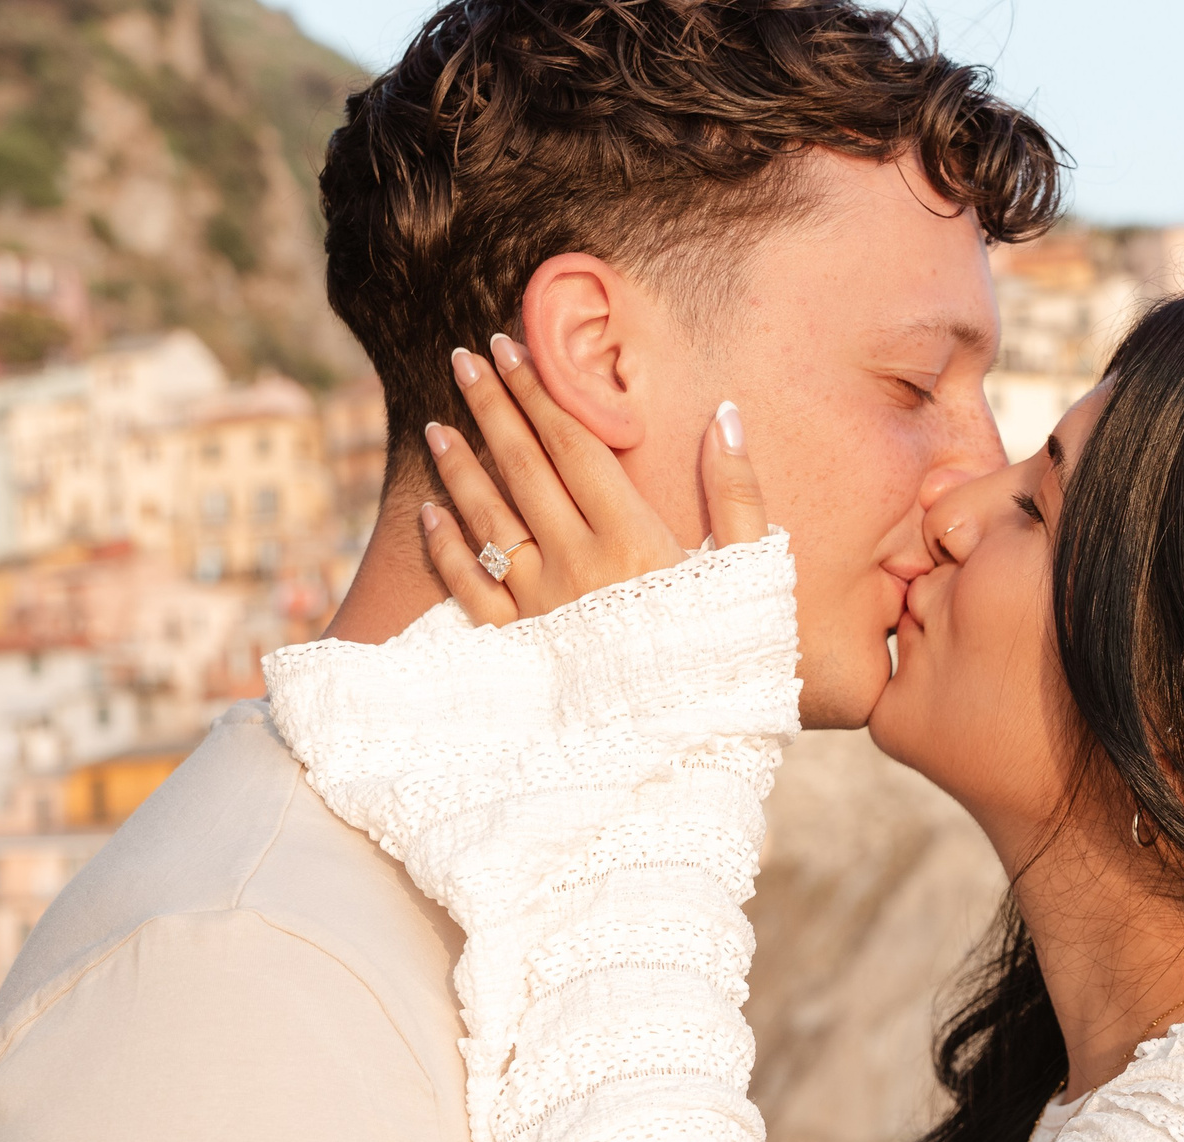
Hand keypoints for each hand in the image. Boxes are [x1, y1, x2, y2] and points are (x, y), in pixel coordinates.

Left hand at [418, 333, 767, 623]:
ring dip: (459, 468)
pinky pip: (472, 591)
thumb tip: (726, 414)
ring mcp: (542, 608)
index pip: (574, 445)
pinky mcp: (522, 649)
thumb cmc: (731, 658)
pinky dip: (447, 550)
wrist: (692, 752)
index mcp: (634, 538)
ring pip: (488, 521)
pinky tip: (431, 515)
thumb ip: (740, 493)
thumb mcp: (752, 572)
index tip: (509, 347)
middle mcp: (578, 564)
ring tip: (437, 425)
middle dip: (491, 407)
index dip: (539, 391)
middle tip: (462, 360)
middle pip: (524, 468)